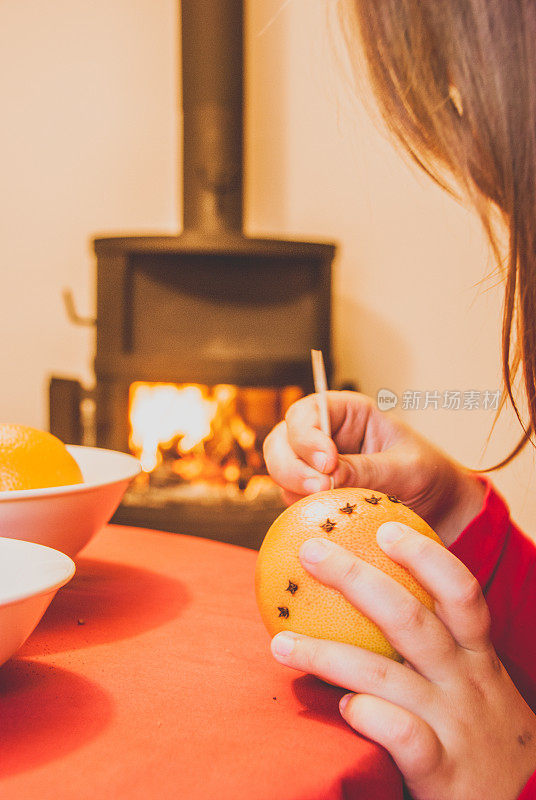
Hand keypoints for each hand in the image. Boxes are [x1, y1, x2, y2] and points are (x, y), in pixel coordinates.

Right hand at [263, 390, 485, 545]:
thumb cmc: (431, 477)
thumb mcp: (405, 470)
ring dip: (293, 489)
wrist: (442, 511)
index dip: (307, 435)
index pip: (308, 412)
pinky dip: (300, 510)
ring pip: (280, 472)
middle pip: (281, 440)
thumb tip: (326, 478)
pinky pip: (292, 500)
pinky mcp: (315, 497)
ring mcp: (315, 467)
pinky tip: (324, 520)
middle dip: (290, 465)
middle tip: (318, 489)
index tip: (327, 463)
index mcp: (349, 414)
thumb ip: (367, 470)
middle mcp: (326, 436)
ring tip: (324, 506)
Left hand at [270, 524, 535, 799]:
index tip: (384, 528)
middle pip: (411, 618)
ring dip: (327, 654)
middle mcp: (467, 681)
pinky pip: (398, 734)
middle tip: (310, 551)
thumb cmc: (485, 736)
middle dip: (356, 579)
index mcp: (477, 655)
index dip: (424, 555)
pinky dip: (364, 714)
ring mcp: (454, 724)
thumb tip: (375, 602)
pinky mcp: (443, 770)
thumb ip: (439, 649)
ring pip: (385, 675)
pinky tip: (338, 707)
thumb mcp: (477, 684)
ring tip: (281, 643)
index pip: (459, 591)